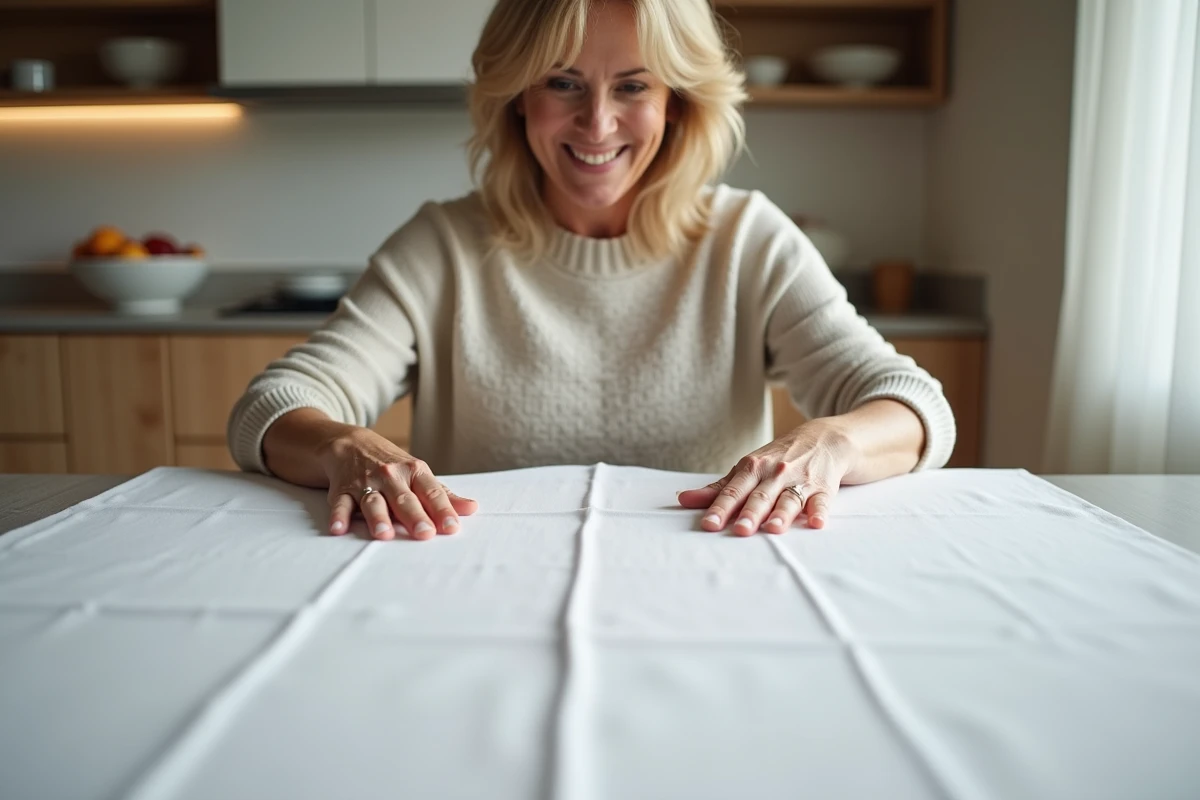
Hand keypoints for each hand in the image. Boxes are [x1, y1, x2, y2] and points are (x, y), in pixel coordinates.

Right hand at [316, 427, 477, 540]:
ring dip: (378, 518)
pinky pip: (341, 503)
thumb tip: (471, 508)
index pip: (431, 493)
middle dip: (415, 516)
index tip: (452, 527)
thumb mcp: (419, 474)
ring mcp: (366, 483)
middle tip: (425, 533)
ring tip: (384, 534)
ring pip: (373, 501)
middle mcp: (391, 476)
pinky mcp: (342, 490)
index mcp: (414, 472)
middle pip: (404, 499)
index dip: (442, 510)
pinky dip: (338, 516)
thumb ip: (443, 495)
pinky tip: (338, 529)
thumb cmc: (393, 466)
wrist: (351, 443)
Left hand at [677, 421, 858, 534]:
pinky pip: (821, 501)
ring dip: (781, 514)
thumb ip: (718, 488)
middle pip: (760, 496)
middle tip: (740, 530)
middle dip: (750, 513)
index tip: (708, 525)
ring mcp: (800, 480)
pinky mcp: (823, 488)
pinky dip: (819, 511)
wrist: (823, 439)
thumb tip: (683, 499)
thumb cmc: (777, 459)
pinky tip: (816, 522)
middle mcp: (774, 474)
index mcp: (752, 469)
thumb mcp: (747, 468)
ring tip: (772, 529)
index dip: (720, 508)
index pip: (733, 491)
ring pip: (788, 499)